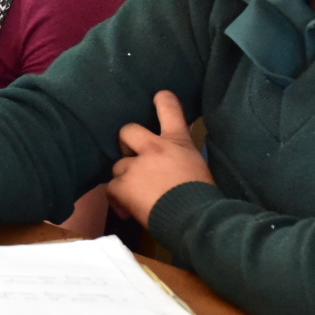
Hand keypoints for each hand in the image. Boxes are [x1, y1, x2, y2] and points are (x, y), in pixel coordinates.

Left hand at [106, 91, 213, 226]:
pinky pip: (111, 188)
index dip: (162, 100)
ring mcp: (136, 165)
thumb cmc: (204, 196)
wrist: (195, 219)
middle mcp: (154, 147)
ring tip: (136, 195)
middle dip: (126, 144)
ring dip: (124, 178)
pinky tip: (127, 210)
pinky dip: (117, 199)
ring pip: (118, 165)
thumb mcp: (198, 167)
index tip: (158, 96)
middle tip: (133, 159)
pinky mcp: (123, 185)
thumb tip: (173, 164)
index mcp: (178, 141)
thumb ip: (181, 158)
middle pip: (127, 130)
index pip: (169, 108)